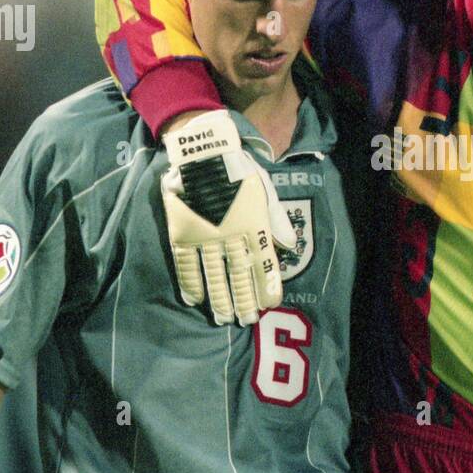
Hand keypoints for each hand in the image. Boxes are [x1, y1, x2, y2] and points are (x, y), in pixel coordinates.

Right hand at [161, 110, 296, 325]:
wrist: (203, 151)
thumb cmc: (239, 169)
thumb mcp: (265, 190)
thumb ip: (276, 220)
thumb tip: (289, 248)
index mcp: (254, 224)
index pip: (264, 265)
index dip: (268, 287)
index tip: (270, 304)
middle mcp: (231, 235)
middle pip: (239, 277)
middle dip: (244, 302)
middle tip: (246, 320)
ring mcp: (205, 236)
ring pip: (214, 276)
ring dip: (220, 300)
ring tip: (224, 318)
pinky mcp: (183, 232)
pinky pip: (186, 264)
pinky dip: (190, 284)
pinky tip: (195, 300)